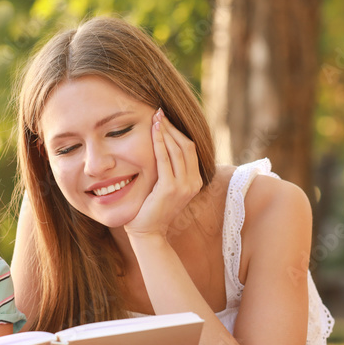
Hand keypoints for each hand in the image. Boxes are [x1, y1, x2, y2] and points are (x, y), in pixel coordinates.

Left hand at [124, 109, 203, 238]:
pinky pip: (165, 160)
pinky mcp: (170, 189)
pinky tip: (153, 131)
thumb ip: (169, 170)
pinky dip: (159, 143)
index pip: (190, 149)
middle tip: (159, 112)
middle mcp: (193, 183)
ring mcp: (184, 186)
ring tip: (155, 117)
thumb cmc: (151, 208)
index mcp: (195, 181)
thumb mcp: (166, 186)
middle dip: (172, 127)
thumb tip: (164, 146)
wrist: (148, 232)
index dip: (178, 131)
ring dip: (166, 131)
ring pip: (178, 150)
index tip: (165, 118)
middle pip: (187, 145)